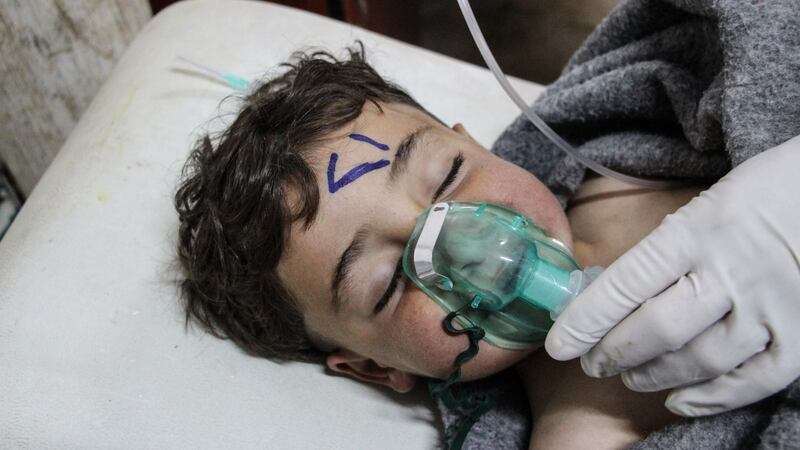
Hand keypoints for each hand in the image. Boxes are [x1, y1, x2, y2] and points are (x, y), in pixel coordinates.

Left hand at [545, 135, 799, 415]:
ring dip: (653, 375)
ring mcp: (770, 306)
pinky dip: (710, 398)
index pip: (626, 283)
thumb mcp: (709, 203)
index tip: (559, 342)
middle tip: (591, 362)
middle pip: (656, 329)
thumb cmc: (768, 192)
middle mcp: (730, 271)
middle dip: (613, 352)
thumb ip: (667, 246)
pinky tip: (679, 400)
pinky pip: (752, 380)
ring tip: (631, 377)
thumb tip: (612, 288)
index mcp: (697, 230)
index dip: (586, 319)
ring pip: (698, 359)